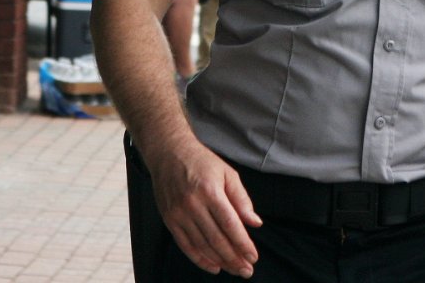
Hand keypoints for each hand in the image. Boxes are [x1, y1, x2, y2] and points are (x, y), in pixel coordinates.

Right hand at [149, 139, 261, 277]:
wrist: (169, 153)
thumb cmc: (201, 162)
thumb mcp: (227, 173)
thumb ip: (242, 199)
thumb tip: (255, 223)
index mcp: (210, 191)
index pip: (230, 224)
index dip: (243, 244)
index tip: (253, 257)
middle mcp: (192, 204)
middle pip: (216, 239)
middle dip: (234, 258)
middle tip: (247, 271)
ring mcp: (178, 214)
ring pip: (202, 245)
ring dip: (220, 261)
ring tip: (234, 270)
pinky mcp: (169, 220)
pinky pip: (185, 245)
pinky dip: (199, 259)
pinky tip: (213, 266)